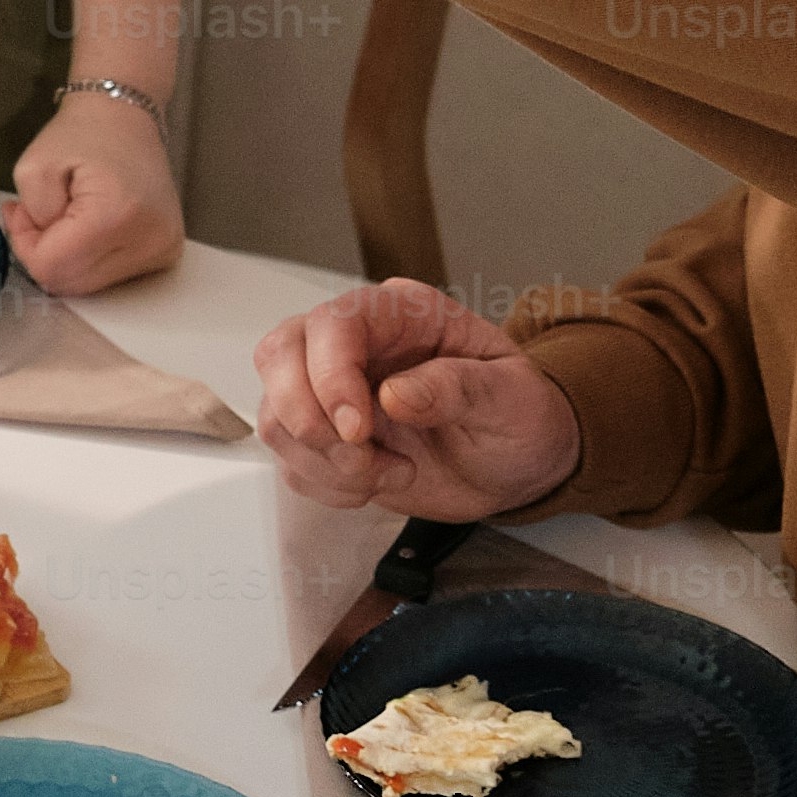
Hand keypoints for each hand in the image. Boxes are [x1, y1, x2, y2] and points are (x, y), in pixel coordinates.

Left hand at [4, 86, 183, 293]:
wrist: (126, 114)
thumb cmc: (80, 134)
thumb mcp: (33, 166)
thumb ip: (30, 217)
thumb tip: (40, 250)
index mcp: (115, 217)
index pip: (51, 268)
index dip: (24, 245)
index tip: (20, 211)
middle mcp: (148, 241)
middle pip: (72, 283)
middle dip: (44, 253)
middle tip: (36, 213)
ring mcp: (163, 251)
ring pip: (90, 285)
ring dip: (67, 257)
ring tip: (63, 216)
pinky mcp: (166, 253)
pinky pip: (112, 276)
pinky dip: (89, 258)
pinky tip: (86, 227)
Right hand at [250, 278, 581, 523]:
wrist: (515, 465)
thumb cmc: (519, 418)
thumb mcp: (513, 399)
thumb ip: (459, 388)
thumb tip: (395, 394)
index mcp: (402, 314)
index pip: (333, 323)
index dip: (330, 375)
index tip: (357, 428)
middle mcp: (357, 343)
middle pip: (279, 356)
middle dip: (308, 418)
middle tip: (360, 455)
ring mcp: (332, 388)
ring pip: (276, 414)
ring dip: (324, 460)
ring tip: (388, 472)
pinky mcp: (324, 434)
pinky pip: (290, 458)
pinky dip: (326, 482)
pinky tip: (375, 482)